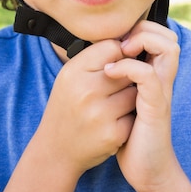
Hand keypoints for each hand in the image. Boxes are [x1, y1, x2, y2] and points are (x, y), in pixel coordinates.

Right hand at [36, 40, 137, 176]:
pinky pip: (134, 114)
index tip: (112, 66)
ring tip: (113, 105)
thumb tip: (125, 41)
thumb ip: (94, 57)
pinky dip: (129, 118)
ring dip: (129, 98)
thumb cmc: (67, 105)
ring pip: (135, 92)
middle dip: (124, 77)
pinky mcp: (113, 134)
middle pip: (127, 69)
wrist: (55, 150)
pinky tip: (114, 121)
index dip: (117, 55)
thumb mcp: (69, 76)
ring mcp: (100, 114)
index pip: (112, 46)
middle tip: (110, 90)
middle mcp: (86, 91)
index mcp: (74, 71)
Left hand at [103, 20, 179, 191]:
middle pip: (168, 36)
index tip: (115, 37)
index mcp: (155, 74)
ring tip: (120, 51)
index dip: (140, 27)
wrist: (145, 169)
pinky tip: (110, 71)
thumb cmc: (129, 134)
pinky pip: (149, 75)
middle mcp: (163, 78)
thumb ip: (120, 79)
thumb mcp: (123, 100)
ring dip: (142, 41)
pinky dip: (128, 66)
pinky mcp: (156, 107)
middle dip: (145, 28)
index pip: (159, 36)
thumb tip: (100, 58)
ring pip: (167, 48)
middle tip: (122, 41)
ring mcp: (161, 91)